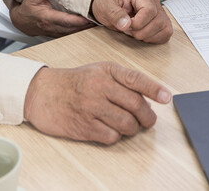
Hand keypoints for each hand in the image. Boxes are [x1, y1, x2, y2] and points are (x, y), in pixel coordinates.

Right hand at [9, 0, 93, 37]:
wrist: (21, 21)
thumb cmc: (28, 8)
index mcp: (48, 18)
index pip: (66, 20)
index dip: (79, 20)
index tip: (89, 17)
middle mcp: (52, 27)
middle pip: (73, 29)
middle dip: (86, 25)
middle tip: (99, 19)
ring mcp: (55, 32)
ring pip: (73, 33)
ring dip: (84, 29)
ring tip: (96, 21)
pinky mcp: (56, 34)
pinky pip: (70, 33)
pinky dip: (79, 30)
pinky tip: (87, 25)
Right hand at [23, 62, 171, 143]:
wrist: (42, 93)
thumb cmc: (74, 82)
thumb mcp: (98, 71)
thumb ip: (122, 81)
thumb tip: (148, 99)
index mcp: (106, 71)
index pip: (136, 79)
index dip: (154, 89)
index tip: (166, 98)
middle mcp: (100, 87)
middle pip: (136, 105)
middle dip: (148, 117)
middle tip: (148, 120)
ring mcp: (92, 108)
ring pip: (127, 124)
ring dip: (133, 128)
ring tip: (130, 126)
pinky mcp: (84, 126)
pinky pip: (112, 136)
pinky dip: (116, 136)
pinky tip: (110, 129)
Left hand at [91, 0, 171, 43]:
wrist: (108, 4)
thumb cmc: (107, 2)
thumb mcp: (105, 7)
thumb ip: (115, 15)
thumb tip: (126, 25)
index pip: (150, 10)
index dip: (138, 23)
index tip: (125, 26)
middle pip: (159, 21)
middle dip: (141, 31)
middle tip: (127, 30)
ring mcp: (159, 10)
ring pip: (164, 27)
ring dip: (147, 35)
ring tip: (134, 31)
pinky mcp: (160, 20)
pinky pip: (166, 32)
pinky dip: (155, 38)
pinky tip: (142, 35)